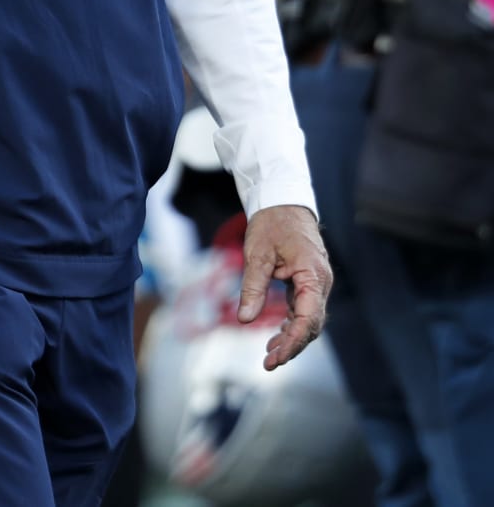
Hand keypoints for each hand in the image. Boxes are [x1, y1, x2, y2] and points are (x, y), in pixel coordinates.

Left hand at [238, 204, 331, 370]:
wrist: (283, 202)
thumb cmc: (272, 223)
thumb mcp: (257, 254)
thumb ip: (253, 287)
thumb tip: (244, 318)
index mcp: (313, 275)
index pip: (309, 317)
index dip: (294, 341)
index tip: (277, 357)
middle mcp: (320, 283)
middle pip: (311, 324)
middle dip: (291, 346)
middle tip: (268, 363)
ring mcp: (316, 283)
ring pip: (308, 320)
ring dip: (291, 338)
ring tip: (269, 356)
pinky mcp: (307, 283)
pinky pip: (303, 310)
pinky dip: (291, 325)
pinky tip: (275, 337)